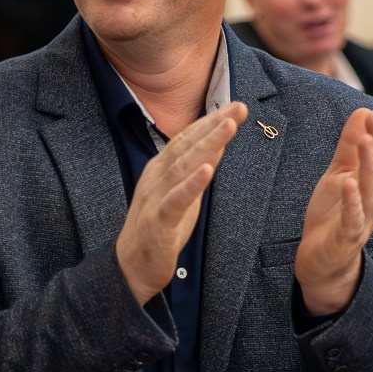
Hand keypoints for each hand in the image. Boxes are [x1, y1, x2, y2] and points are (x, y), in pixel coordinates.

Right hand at [116, 103, 245, 303]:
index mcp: (162, 168)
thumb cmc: (161, 227)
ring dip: (206, 145)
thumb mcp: (185, 194)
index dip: (212, 120)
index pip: (189, 138)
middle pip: (187, 145)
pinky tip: (208, 170)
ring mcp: (155, 197)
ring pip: (182, 166)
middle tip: (239, 107)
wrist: (133, 265)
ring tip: (229, 126)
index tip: (238, 105)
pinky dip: (191, 185)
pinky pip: (175, 201)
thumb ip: (197, 169)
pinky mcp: (157, 222)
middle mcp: (156, 176)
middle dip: (214, 124)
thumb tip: (218, 144)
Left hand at [296, 105, 372, 317]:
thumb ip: (349, 147)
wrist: (322, 264)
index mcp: (372, 187)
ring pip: (371, 192)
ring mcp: (361, 222)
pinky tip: (348, 184)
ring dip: (370, 166)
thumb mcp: (338, 176)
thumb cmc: (332, 218)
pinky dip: (352, 203)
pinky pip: (352, 221)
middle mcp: (372, 203)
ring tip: (366, 140)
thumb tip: (362, 111)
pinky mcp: (346, 240)